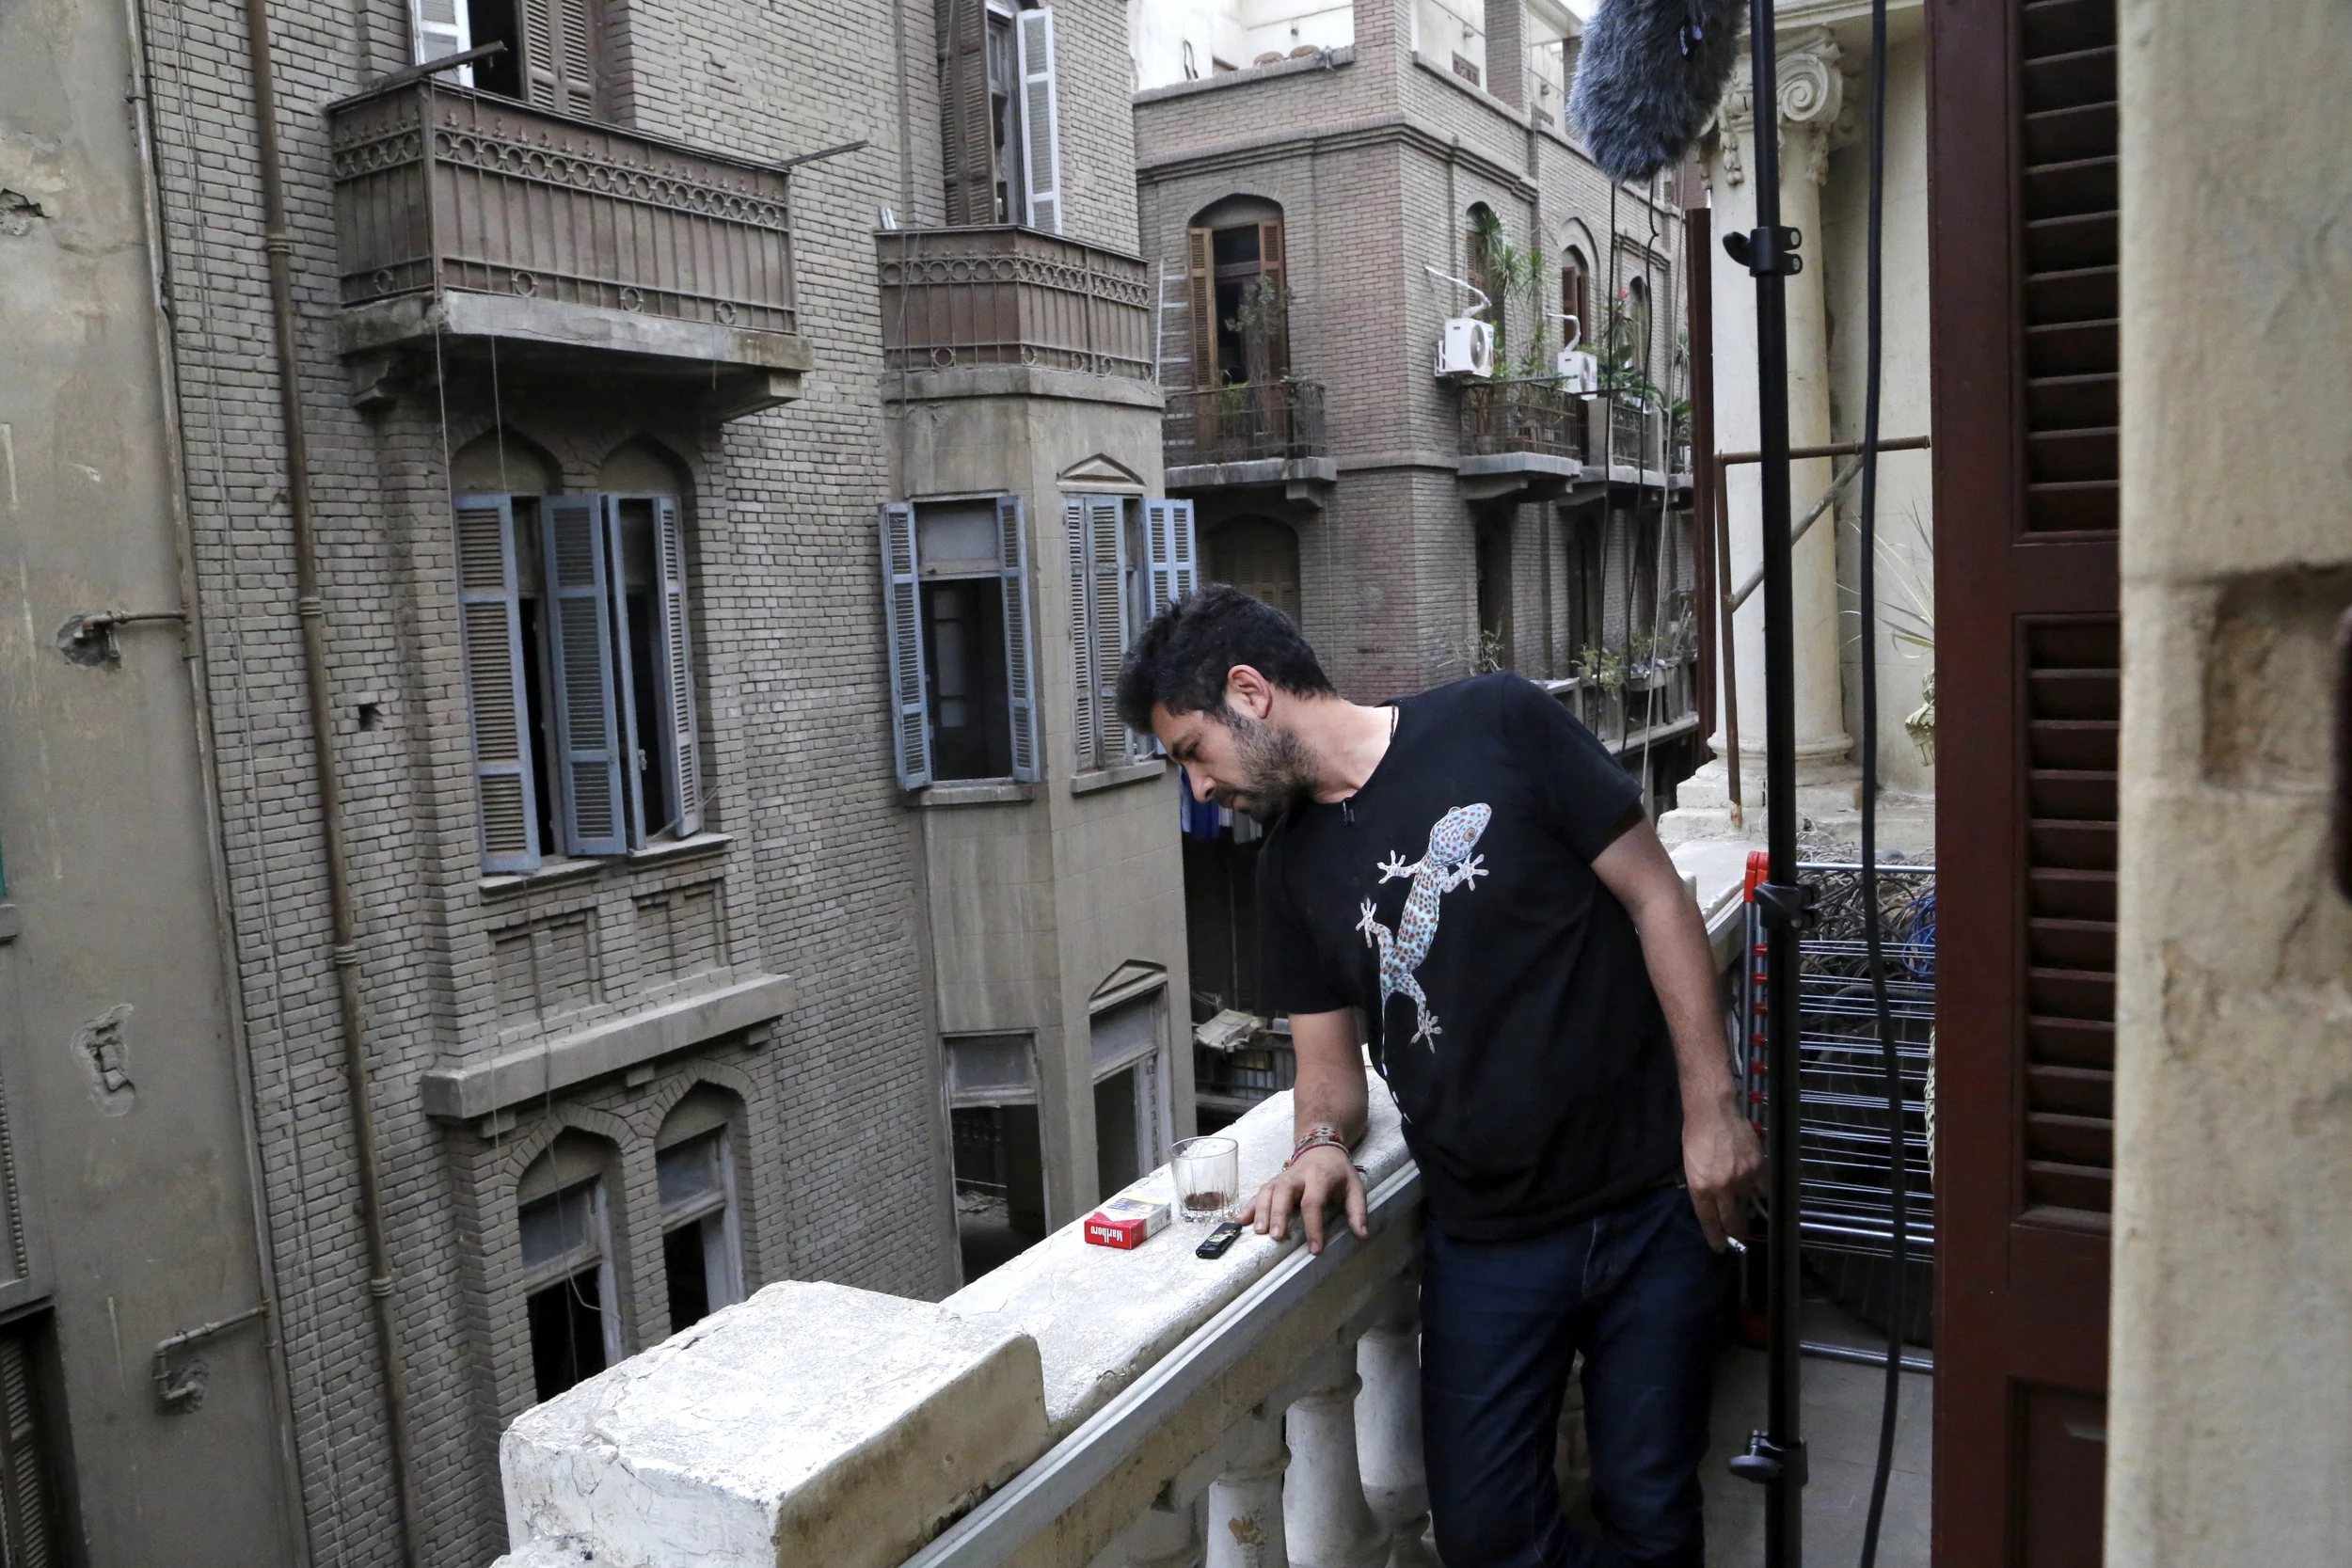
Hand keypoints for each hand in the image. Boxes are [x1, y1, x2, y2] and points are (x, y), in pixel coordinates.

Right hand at [1244, 1145, 1367, 1254]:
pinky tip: (1240, 1221)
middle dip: (1278, 1214)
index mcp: (1319, 1177)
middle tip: (1275, 1236)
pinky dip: (1249, 1206)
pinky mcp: (1274, 1181)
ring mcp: (1282, 1177)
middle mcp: (1297, 1176)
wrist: (1322, 1145)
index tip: (1315, 1249)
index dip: (1313, 1226)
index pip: (1313, 1202)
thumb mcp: (1355, 1187)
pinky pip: (1258, 1192)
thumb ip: (1357, 1211)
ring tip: (1258, 1231)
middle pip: (1283, 1193)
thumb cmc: (1339, 1172)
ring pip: (1267, 1191)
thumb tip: (1362, 1236)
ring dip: (1260, 1210)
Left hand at [1683, 1092, 1763, 1251]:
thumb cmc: (1695, 1136)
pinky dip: (1761, 1192)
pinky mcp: (1758, 1167)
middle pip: (1731, 1220)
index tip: (1721, 1248)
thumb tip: (1710, 1204)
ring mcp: (1742, 1178)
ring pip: (1748, 1205)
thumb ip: (1700, 1187)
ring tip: (1747, 1214)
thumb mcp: (1689, 1166)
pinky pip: (1763, 1189)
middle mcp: (1722, 1187)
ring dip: (1747, 1210)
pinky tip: (1759, 1193)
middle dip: (1735, 1234)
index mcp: (1701, 1188)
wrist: (1713, 1112)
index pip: (1710, 1221)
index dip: (1716, 1237)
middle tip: (1738, 1240)